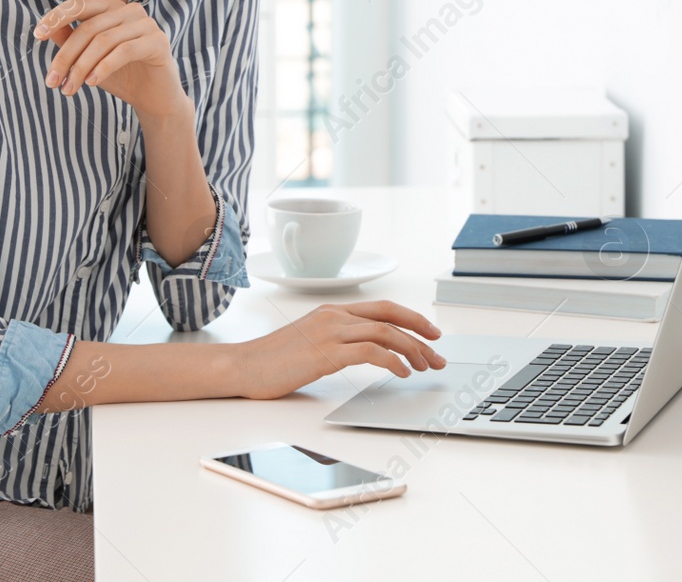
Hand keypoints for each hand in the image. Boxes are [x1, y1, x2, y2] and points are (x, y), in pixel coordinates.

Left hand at [33, 0, 186, 116]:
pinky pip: (124, 51)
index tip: (37, 35)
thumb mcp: (89, 60)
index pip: (79, 5)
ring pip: (104, 41)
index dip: (56, 17)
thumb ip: (71, 42)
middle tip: (52, 82)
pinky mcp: (158, 41)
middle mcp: (130, 10)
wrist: (155, 100)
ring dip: (82, 67)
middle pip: (89, 28)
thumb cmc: (121, 77)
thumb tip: (47, 30)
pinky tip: (93, 83)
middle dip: (66, 57)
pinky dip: (104, 68)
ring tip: (70, 89)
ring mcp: (146, 24)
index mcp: (112, 8)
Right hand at [234, 300, 445, 399]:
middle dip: (421, 334)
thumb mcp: (311, 340)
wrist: (243, 366)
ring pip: (386, 332)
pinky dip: (393, 361)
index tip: (432, 334)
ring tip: (424, 367)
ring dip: (412, 350)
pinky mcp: (325, 352)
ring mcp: (330, 332)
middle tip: (438, 355)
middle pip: (391, 316)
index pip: (384, 307)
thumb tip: (370, 351)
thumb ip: (338, 339)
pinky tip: (401, 373)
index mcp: (333, 310)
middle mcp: (335, 315)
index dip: (413, 318)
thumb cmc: (274, 359)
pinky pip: (371, 352)